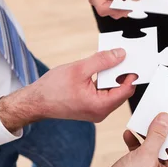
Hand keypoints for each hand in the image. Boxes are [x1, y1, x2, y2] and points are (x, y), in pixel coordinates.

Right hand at [0, 48, 136, 131]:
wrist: (35, 102)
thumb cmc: (52, 88)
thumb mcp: (79, 68)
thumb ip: (102, 61)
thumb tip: (120, 54)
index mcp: (100, 106)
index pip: (126, 89)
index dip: (131, 73)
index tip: (132, 59)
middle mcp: (101, 112)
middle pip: (121, 90)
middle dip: (121, 73)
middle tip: (120, 56)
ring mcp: (96, 111)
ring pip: (112, 91)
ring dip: (111, 76)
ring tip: (107, 61)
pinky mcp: (90, 108)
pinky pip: (103, 93)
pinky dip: (103, 81)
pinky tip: (98, 70)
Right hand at [84, 113, 167, 166]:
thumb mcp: (145, 156)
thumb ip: (156, 136)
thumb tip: (165, 120)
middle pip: (165, 146)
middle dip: (157, 132)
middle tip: (154, 116)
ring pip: (152, 148)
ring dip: (145, 136)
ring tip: (139, 124)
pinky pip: (141, 153)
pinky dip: (135, 144)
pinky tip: (128, 135)